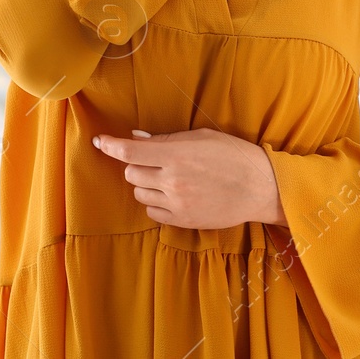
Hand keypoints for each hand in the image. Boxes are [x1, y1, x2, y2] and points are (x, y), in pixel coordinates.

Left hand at [94, 127, 287, 229]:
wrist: (260, 187)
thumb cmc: (233, 155)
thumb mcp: (202, 137)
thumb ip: (166, 139)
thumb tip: (137, 138)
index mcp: (176, 155)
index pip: (130, 152)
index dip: (110, 145)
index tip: (99, 141)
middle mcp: (172, 181)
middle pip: (131, 173)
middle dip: (136, 164)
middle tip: (155, 159)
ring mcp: (176, 204)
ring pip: (140, 193)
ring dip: (146, 183)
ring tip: (168, 177)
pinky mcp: (183, 221)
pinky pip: (153, 212)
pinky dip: (156, 202)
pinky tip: (173, 193)